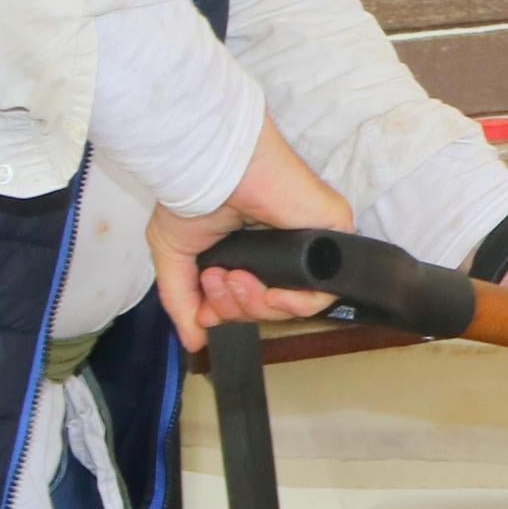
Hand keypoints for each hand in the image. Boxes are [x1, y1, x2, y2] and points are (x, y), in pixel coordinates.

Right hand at [146, 118, 348, 352]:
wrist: (213, 169)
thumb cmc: (192, 198)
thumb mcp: (176, 257)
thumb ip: (182, 300)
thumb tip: (193, 339)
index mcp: (249, 253)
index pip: (248, 301)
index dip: (228, 312)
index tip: (207, 308)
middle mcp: (280, 251)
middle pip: (268, 307)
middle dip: (236, 307)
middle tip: (217, 280)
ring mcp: (308, 247)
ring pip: (293, 305)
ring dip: (255, 304)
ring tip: (233, 278)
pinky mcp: (331, 239)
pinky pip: (323, 291)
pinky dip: (294, 304)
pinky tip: (270, 294)